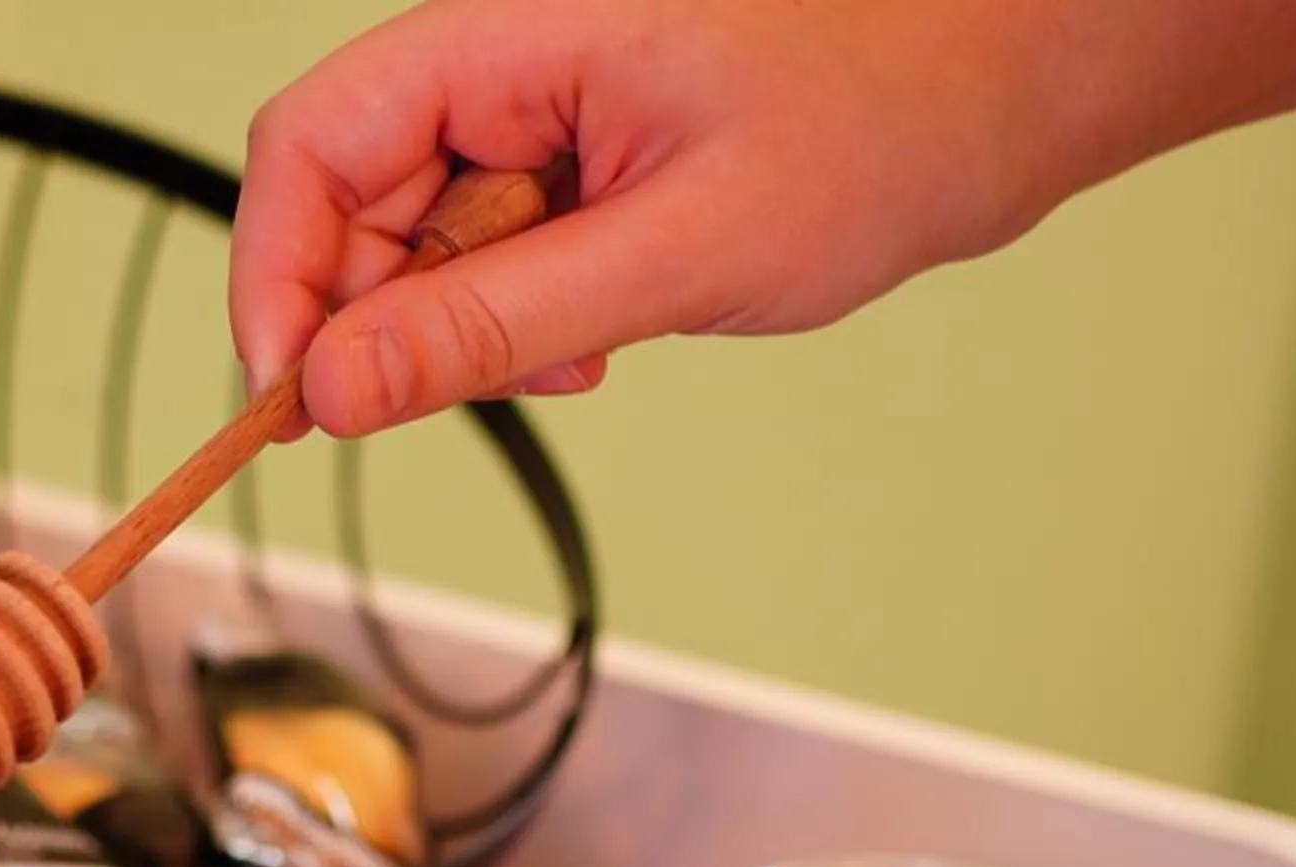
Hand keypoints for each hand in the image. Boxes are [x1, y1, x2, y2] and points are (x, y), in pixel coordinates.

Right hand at [227, 0, 1091, 437]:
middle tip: (461, 394)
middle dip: (381, 318)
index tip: (297, 400)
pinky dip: (517, 316)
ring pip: (415, 238)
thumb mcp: (676, 252)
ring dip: (461, 328)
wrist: (1016, 86)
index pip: (313, 143)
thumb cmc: (891, 120)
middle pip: (348, 197)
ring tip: (577, 354)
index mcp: (514, 31)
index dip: (279, 276)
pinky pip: (486, 248)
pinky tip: (597, 335)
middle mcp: (508, 57)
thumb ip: (491, 325)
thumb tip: (338, 389)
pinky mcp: (575, 155)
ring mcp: (540, 107)